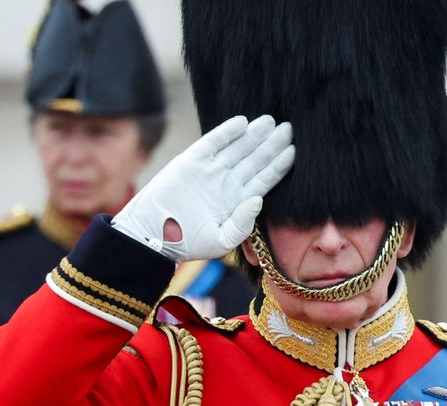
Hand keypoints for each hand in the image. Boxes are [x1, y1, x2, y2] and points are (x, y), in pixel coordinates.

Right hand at [111, 115, 295, 260]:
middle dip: (272, 143)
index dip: (279, 164)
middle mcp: (227, 182)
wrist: (153, 233)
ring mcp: (211, 169)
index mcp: (238, 200)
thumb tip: (258, 200)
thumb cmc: (188, 243)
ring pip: (238, 147)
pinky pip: (214, 142)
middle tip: (288, 128)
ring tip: (271, 122)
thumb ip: (242, 225)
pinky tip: (243, 123)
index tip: (293, 151)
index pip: (265, 178)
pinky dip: (227, 132)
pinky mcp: (192, 160)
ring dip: (254, 134)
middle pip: (255, 159)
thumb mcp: (220, 241)